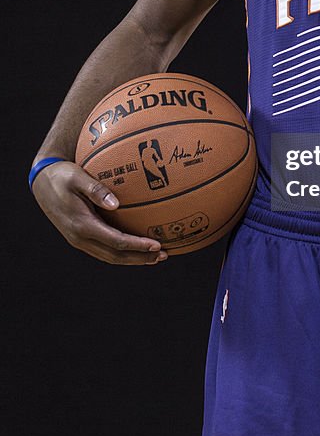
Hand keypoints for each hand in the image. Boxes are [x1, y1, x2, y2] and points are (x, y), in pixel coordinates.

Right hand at [31, 160, 167, 264]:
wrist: (41, 183)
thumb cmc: (62, 176)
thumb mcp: (77, 177)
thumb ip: (96, 190)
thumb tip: (116, 204)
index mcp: (81, 225)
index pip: (116, 242)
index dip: (137, 246)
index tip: (157, 245)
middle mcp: (80, 238)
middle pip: (115, 256)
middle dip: (140, 258)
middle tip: (163, 255)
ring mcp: (79, 240)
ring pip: (109, 256)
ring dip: (133, 259)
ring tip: (155, 256)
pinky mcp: (80, 237)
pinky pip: (104, 250)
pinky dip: (122, 252)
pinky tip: (136, 247)